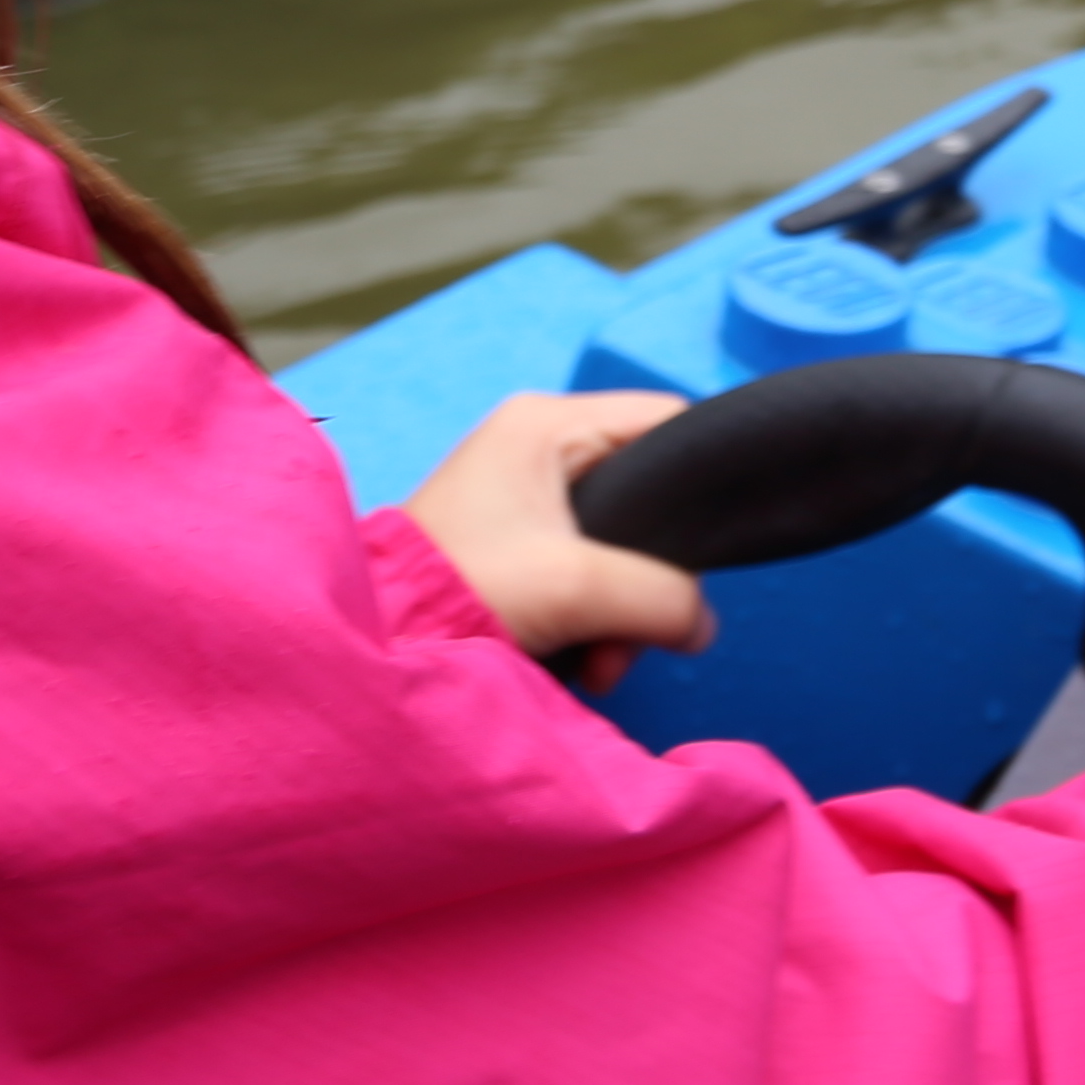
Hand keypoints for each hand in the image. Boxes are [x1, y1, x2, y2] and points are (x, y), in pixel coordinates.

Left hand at [401, 392, 720, 695]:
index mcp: (547, 423)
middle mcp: (536, 446)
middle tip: (632, 634)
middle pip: (647, 496)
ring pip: (621, 546)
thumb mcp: (578, 587)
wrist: (379, 648)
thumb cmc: (461, 590)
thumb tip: (701, 624)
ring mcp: (523, 496)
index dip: (699, 480)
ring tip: (599, 663)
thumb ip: (663, 597)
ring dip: (622, 613)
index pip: (665, 421)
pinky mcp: (514, 544)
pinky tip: (581, 661)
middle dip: (649, 580)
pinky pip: (586, 572)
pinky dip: (593, 620)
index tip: (705, 550)